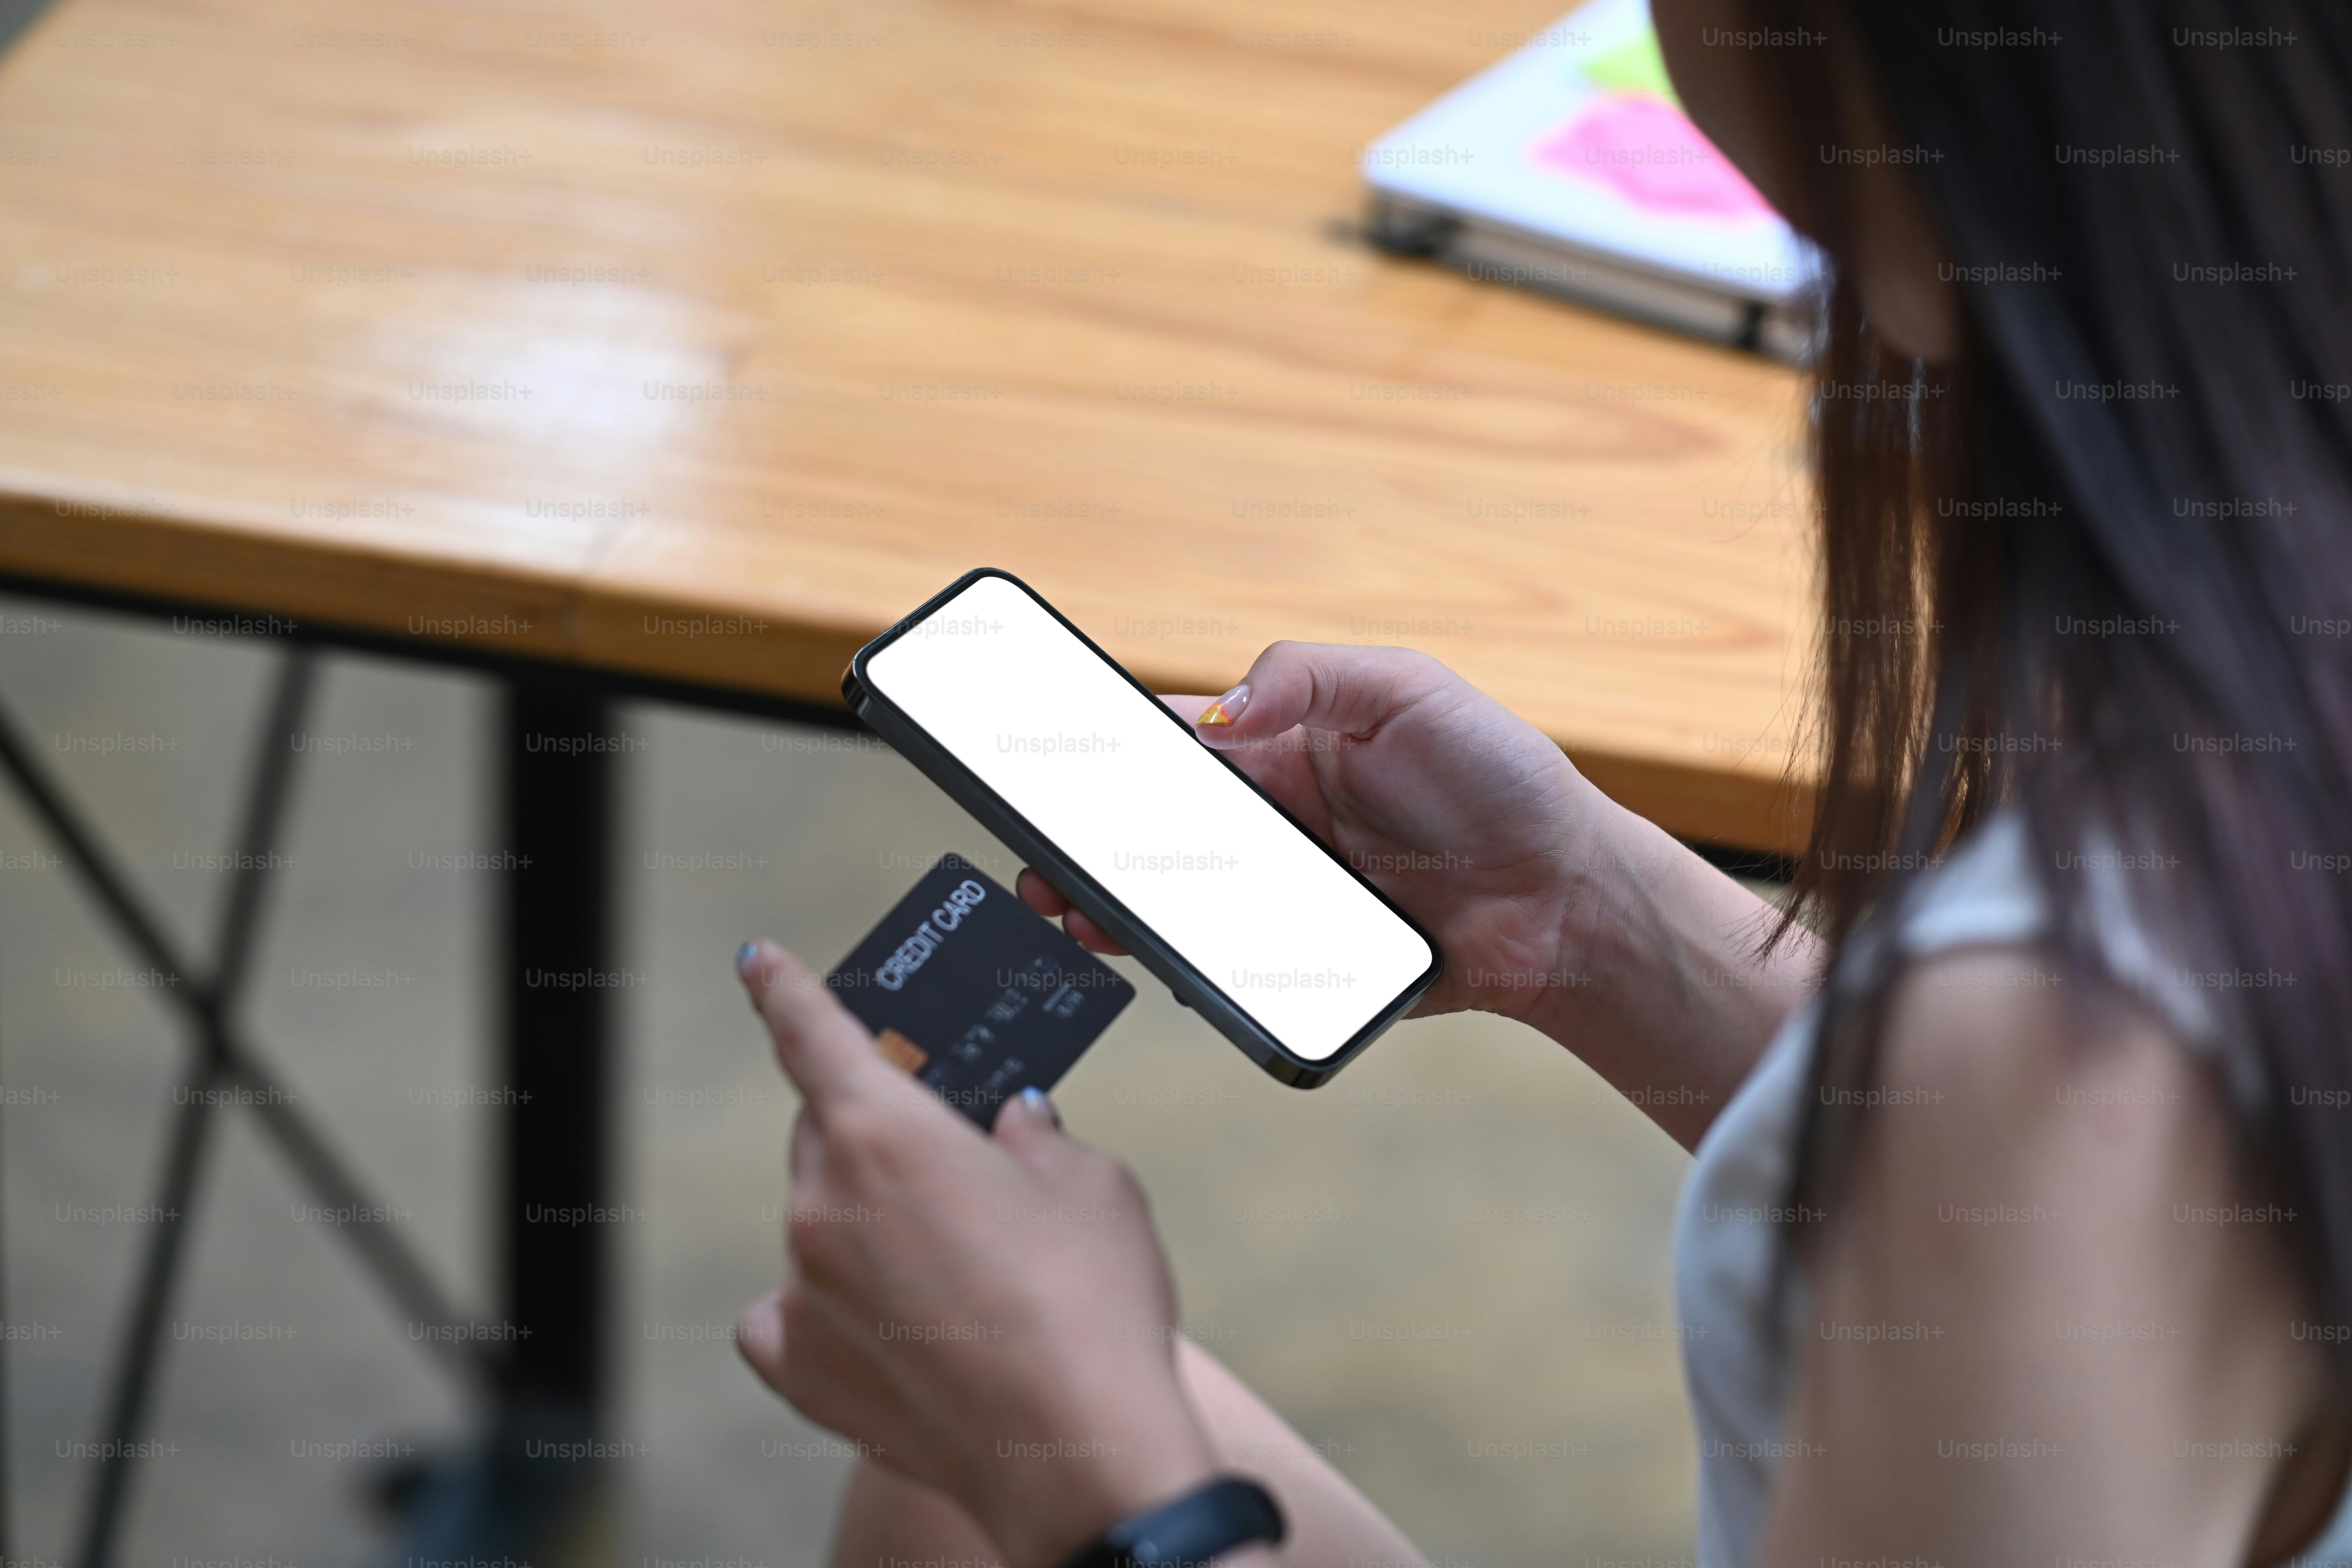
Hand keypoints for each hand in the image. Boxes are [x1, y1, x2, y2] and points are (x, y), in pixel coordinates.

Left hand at [731, 941, 1217, 1567]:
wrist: (1079, 1450)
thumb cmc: (1091, 1304)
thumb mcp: (1089, 1183)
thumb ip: (1034, 1136)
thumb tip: (1010, 1127)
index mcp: (884, 1134)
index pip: (813, 1034)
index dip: (786, 988)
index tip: (759, 963)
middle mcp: (823, 1205)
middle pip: (826, 1133)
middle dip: (879, 1128)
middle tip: (947, 1154)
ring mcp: (806, 1290)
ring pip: (819, 1221)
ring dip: (870, 1220)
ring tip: (959, 1264)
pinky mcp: (805, 1367)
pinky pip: (792, 1311)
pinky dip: (829, 1304)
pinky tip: (885, 1319)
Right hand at [1018, 641, 1614, 1023]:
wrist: (1567, 896)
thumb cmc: (1501, 778)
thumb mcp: (1409, 690)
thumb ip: (1307, 679)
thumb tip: (1214, 709)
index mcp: (1284, 744)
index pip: (1173, 736)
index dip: (1105, 745)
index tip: (1046, 757)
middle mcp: (1272, 817)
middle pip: (1153, 825)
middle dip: (1085, 838)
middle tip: (1038, 855)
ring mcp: (1282, 889)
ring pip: (1174, 896)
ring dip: (1111, 902)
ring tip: (1064, 908)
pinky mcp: (1303, 953)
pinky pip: (1227, 958)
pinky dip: (1178, 959)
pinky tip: (1145, 954)